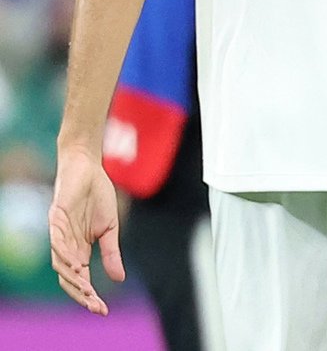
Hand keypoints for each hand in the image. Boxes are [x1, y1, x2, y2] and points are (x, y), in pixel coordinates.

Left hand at [49, 147, 124, 314]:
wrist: (88, 168)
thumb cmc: (97, 197)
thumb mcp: (110, 229)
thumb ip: (111, 253)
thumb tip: (118, 279)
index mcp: (79, 250)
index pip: (81, 280)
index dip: (90, 296)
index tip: (103, 310)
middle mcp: (65, 247)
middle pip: (68, 278)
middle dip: (81, 294)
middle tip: (95, 305)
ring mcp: (59, 233)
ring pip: (59, 264)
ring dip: (72, 278)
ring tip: (86, 288)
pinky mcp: (56, 218)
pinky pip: (57, 240)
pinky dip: (64, 253)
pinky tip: (76, 262)